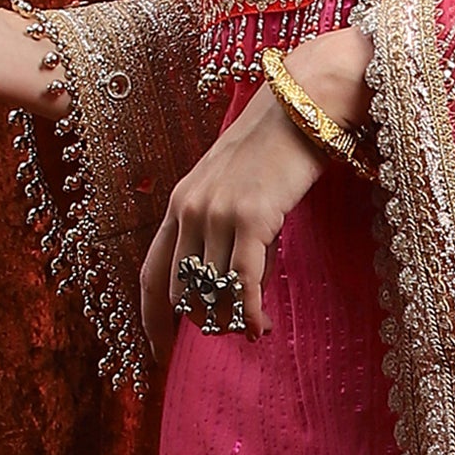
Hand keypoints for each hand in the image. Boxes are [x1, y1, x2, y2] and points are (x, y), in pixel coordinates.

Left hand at [139, 87, 327, 358]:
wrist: (303, 104)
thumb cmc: (275, 145)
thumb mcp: (233, 185)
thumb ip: (222, 225)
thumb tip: (229, 278)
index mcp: (180, 202)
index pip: (151, 272)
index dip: (151, 316)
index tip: (158, 349)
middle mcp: (191, 209)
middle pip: (181, 288)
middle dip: (197, 323)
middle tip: (219, 344)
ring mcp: (219, 213)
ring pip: (213, 288)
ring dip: (229, 320)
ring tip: (249, 333)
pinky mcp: (253, 218)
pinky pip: (244, 281)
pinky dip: (250, 311)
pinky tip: (259, 328)